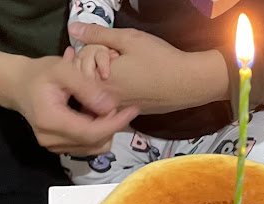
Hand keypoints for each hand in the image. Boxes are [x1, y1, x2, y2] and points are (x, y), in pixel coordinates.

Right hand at [13, 56, 137, 154]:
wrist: (18, 85)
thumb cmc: (41, 74)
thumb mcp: (63, 70)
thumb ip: (87, 87)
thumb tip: (110, 106)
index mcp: (51, 122)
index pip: (92, 132)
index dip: (116, 123)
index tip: (133, 110)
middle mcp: (52, 141)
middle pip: (96, 142)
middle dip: (112, 125)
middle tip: (115, 104)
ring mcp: (55, 148)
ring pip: (95, 147)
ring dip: (106, 130)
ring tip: (103, 109)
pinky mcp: (60, 148)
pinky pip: (88, 146)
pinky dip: (98, 133)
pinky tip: (95, 116)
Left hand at [68, 22, 228, 113]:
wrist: (189, 84)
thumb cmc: (162, 61)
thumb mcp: (129, 39)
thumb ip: (98, 34)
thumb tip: (74, 28)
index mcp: (101, 82)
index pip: (76, 66)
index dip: (88, 51)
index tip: (106, 47)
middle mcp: (107, 100)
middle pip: (85, 81)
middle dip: (94, 66)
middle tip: (116, 56)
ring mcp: (119, 110)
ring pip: (99, 92)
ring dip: (106, 79)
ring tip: (126, 69)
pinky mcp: (132, 114)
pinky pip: (114, 102)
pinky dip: (118, 90)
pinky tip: (134, 81)